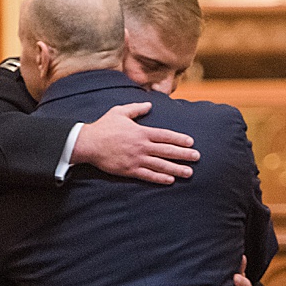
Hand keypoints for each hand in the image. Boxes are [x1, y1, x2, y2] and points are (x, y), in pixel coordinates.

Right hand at [72, 103, 198, 183]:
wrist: (88, 143)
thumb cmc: (103, 127)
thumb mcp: (119, 112)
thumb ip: (136, 109)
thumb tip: (149, 105)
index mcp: (141, 132)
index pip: (165, 135)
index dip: (179, 139)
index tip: (191, 142)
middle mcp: (142, 146)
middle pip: (167, 151)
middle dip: (184, 154)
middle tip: (197, 157)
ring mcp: (136, 159)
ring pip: (161, 165)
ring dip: (176, 169)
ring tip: (189, 172)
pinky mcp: (129, 170)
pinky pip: (148, 175)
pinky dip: (160, 178)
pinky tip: (170, 180)